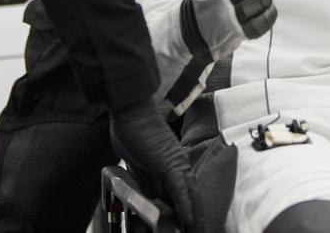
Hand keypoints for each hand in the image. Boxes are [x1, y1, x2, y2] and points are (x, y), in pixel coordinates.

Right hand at [109, 99, 201, 232]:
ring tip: (197, 232)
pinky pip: (180, 190)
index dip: (189, 211)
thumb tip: (154, 195)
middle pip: (193, 197)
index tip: (189, 226)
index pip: (185, 193)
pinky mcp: (169, 164)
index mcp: (173, 165)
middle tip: (198, 232)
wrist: (131, 109)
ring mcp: (176, 164)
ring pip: (191, 196)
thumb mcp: (138, 163)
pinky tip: (188, 220)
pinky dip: (185, 206)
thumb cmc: (133, 130)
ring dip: (195, 217)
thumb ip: (148, 179)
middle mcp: (180, 165)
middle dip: (196, 218)